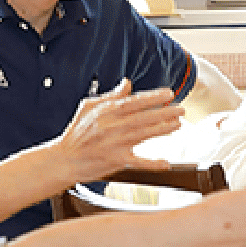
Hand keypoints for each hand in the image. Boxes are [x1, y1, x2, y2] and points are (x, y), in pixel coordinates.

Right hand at [55, 80, 182, 180]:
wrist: (64, 159)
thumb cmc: (76, 133)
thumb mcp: (89, 107)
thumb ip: (111, 96)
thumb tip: (127, 83)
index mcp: (107, 112)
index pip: (135, 101)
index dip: (154, 97)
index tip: (169, 94)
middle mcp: (113, 126)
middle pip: (144, 117)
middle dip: (165, 112)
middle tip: (181, 109)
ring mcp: (115, 144)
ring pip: (144, 134)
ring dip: (163, 129)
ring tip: (178, 125)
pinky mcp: (116, 160)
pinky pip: (138, 161)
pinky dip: (152, 163)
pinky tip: (165, 163)